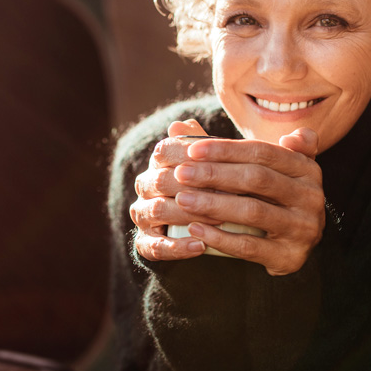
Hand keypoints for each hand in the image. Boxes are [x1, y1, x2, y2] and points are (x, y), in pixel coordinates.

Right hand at [130, 119, 212, 261]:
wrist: (205, 227)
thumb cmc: (213, 188)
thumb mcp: (213, 166)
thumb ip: (204, 146)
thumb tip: (186, 123)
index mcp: (158, 163)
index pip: (165, 151)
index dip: (190, 155)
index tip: (220, 161)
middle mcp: (145, 186)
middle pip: (161, 180)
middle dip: (194, 186)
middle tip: (228, 193)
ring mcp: (143, 215)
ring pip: (157, 210)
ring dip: (189, 214)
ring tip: (220, 220)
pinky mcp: (145, 243)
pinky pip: (155, 246)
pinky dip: (178, 246)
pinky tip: (200, 246)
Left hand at [174, 128, 324, 275]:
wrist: (295, 246)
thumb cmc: (271, 198)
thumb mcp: (266, 169)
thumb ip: (227, 148)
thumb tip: (180, 126)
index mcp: (306, 168)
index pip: (262, 151)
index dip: (226, 149)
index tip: (192, 150)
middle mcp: (311, 196)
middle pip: (257, 179)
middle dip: (215, 174)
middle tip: (181, 173)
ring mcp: (303, 228)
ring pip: (252, 211)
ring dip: (213, 204)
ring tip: (182, 200)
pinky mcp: (291, 256)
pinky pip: (250, 246)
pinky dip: (220, 238)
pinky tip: (195, 230)